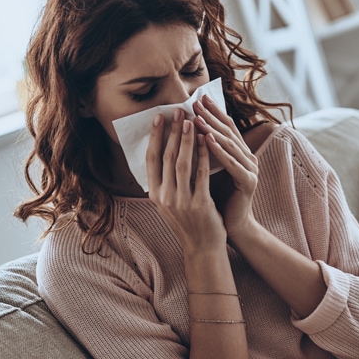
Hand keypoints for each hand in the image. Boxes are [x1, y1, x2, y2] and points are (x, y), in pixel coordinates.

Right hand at [147, 108, 226, 253]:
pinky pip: (201, 174)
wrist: (203, 247)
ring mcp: (180, 201)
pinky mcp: (199, 204)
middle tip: (177, 111)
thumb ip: (166, 181)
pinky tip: (207, 140)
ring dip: (186, 139)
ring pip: (181, 163)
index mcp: (155, 194)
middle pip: (166, 157)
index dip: (154, 137)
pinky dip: (203, 155)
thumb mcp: (170, 202)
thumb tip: (164, 150)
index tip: (158, 117)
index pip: (151, 159)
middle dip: (172, 131)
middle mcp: (164, 197)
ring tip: (191, 120)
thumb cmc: (189, 221)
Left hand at [193, 95, 258, 240]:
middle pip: (228, 131)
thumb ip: (203, 154)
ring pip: (229, 144)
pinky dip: (219, 150)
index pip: (224, 127)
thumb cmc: (217, 200)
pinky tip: (207, 139)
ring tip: (197, 116)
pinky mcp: (248, 181)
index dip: (212, 112)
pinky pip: (231, 163)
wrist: (232, 227)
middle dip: (210, 115)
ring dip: (212, 129)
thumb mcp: (207, 172)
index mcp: (239, 154)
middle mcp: (247, 158)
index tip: (197, 97)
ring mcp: (250, 169)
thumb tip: (184, 134)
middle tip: (195, 101)